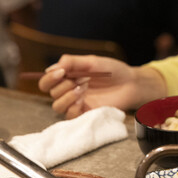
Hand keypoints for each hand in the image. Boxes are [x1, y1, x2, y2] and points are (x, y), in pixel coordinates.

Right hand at [38, 55, 165, 118]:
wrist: (131, 83)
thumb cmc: (113, 70)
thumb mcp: (91, 61)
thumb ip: (71, 62)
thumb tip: (51, 68)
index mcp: (68, 78)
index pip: (47, 82)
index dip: (49, 78)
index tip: (61, 72)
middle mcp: (69, 91)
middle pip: (51, 93)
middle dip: (62, 86)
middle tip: (79, 80)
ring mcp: (77, 104)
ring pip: (57, 106)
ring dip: (66, 97)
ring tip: (82, 89)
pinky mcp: (86, 114)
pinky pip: (70, 116)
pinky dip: (73, 108)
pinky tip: (83, 101)